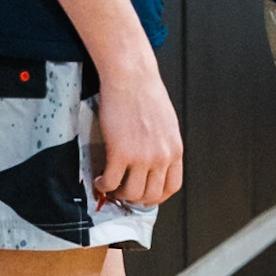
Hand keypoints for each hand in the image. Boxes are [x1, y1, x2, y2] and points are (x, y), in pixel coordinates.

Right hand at [93, 48, 183, 208]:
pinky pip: (112, 182)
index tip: (146, 195)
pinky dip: (104, 185)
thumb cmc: (146, 93)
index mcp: (175, 149)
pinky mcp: (120, 152)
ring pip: (131, 193)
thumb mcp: (167, 123)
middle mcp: (161, 156)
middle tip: (124, 193)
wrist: (131, 76)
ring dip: (118, 194)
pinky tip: (101, 179)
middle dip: (136, 199)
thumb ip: (164, 145)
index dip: (157, 196)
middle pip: (151, 195)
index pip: (172, 187)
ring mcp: (142, 156)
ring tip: (111, 186)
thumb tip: (155, 162)